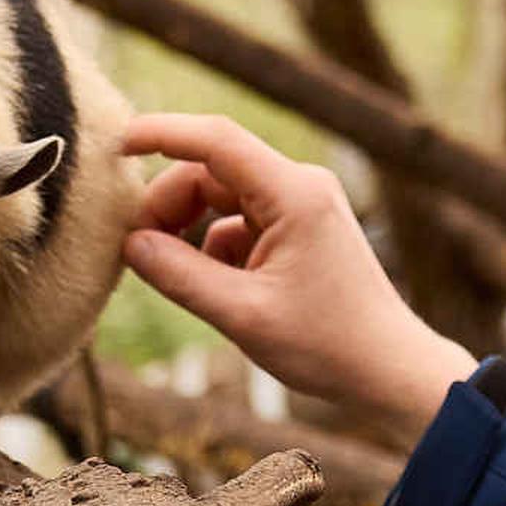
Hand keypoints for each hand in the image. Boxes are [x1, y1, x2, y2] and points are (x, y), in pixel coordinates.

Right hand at [119, 111, 476, 436]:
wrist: (390, 371)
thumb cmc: (328, 346)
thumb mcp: (242, 315)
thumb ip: (179, 275)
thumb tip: (130, 244)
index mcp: (293, 194)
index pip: (215, 139)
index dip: (161, 134)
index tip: (115, 148)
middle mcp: (300, 186)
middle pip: (211, 171)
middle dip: (168, 205)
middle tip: (136, 252)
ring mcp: (302, 207)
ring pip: (222, 198)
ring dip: (189, 230)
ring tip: (172, 276)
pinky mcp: (300, 230)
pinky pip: (240, 223)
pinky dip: (214, 249)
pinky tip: (217, 290)